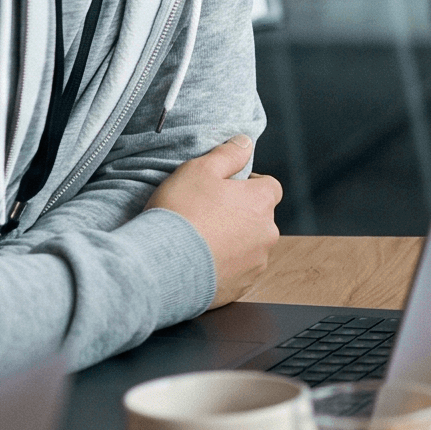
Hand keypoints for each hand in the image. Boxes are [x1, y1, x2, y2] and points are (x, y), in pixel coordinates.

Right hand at [146, 137, 281, 308]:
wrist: (161, 265)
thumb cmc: (180, 213)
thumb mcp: (199, 169)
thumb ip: (228, 154)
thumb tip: (246, 142)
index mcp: (261, 202)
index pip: (269, 187)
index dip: (248, 185)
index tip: (226, 189)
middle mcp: (267, 233)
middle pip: (259, 218)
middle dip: (240, 214)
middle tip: (207, 214)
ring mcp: (256, 263)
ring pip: (250, 246)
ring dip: (233, 242)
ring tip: (201, 240)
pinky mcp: (241, 287)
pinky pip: (237, 272)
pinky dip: (224, 266)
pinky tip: (200, 262)